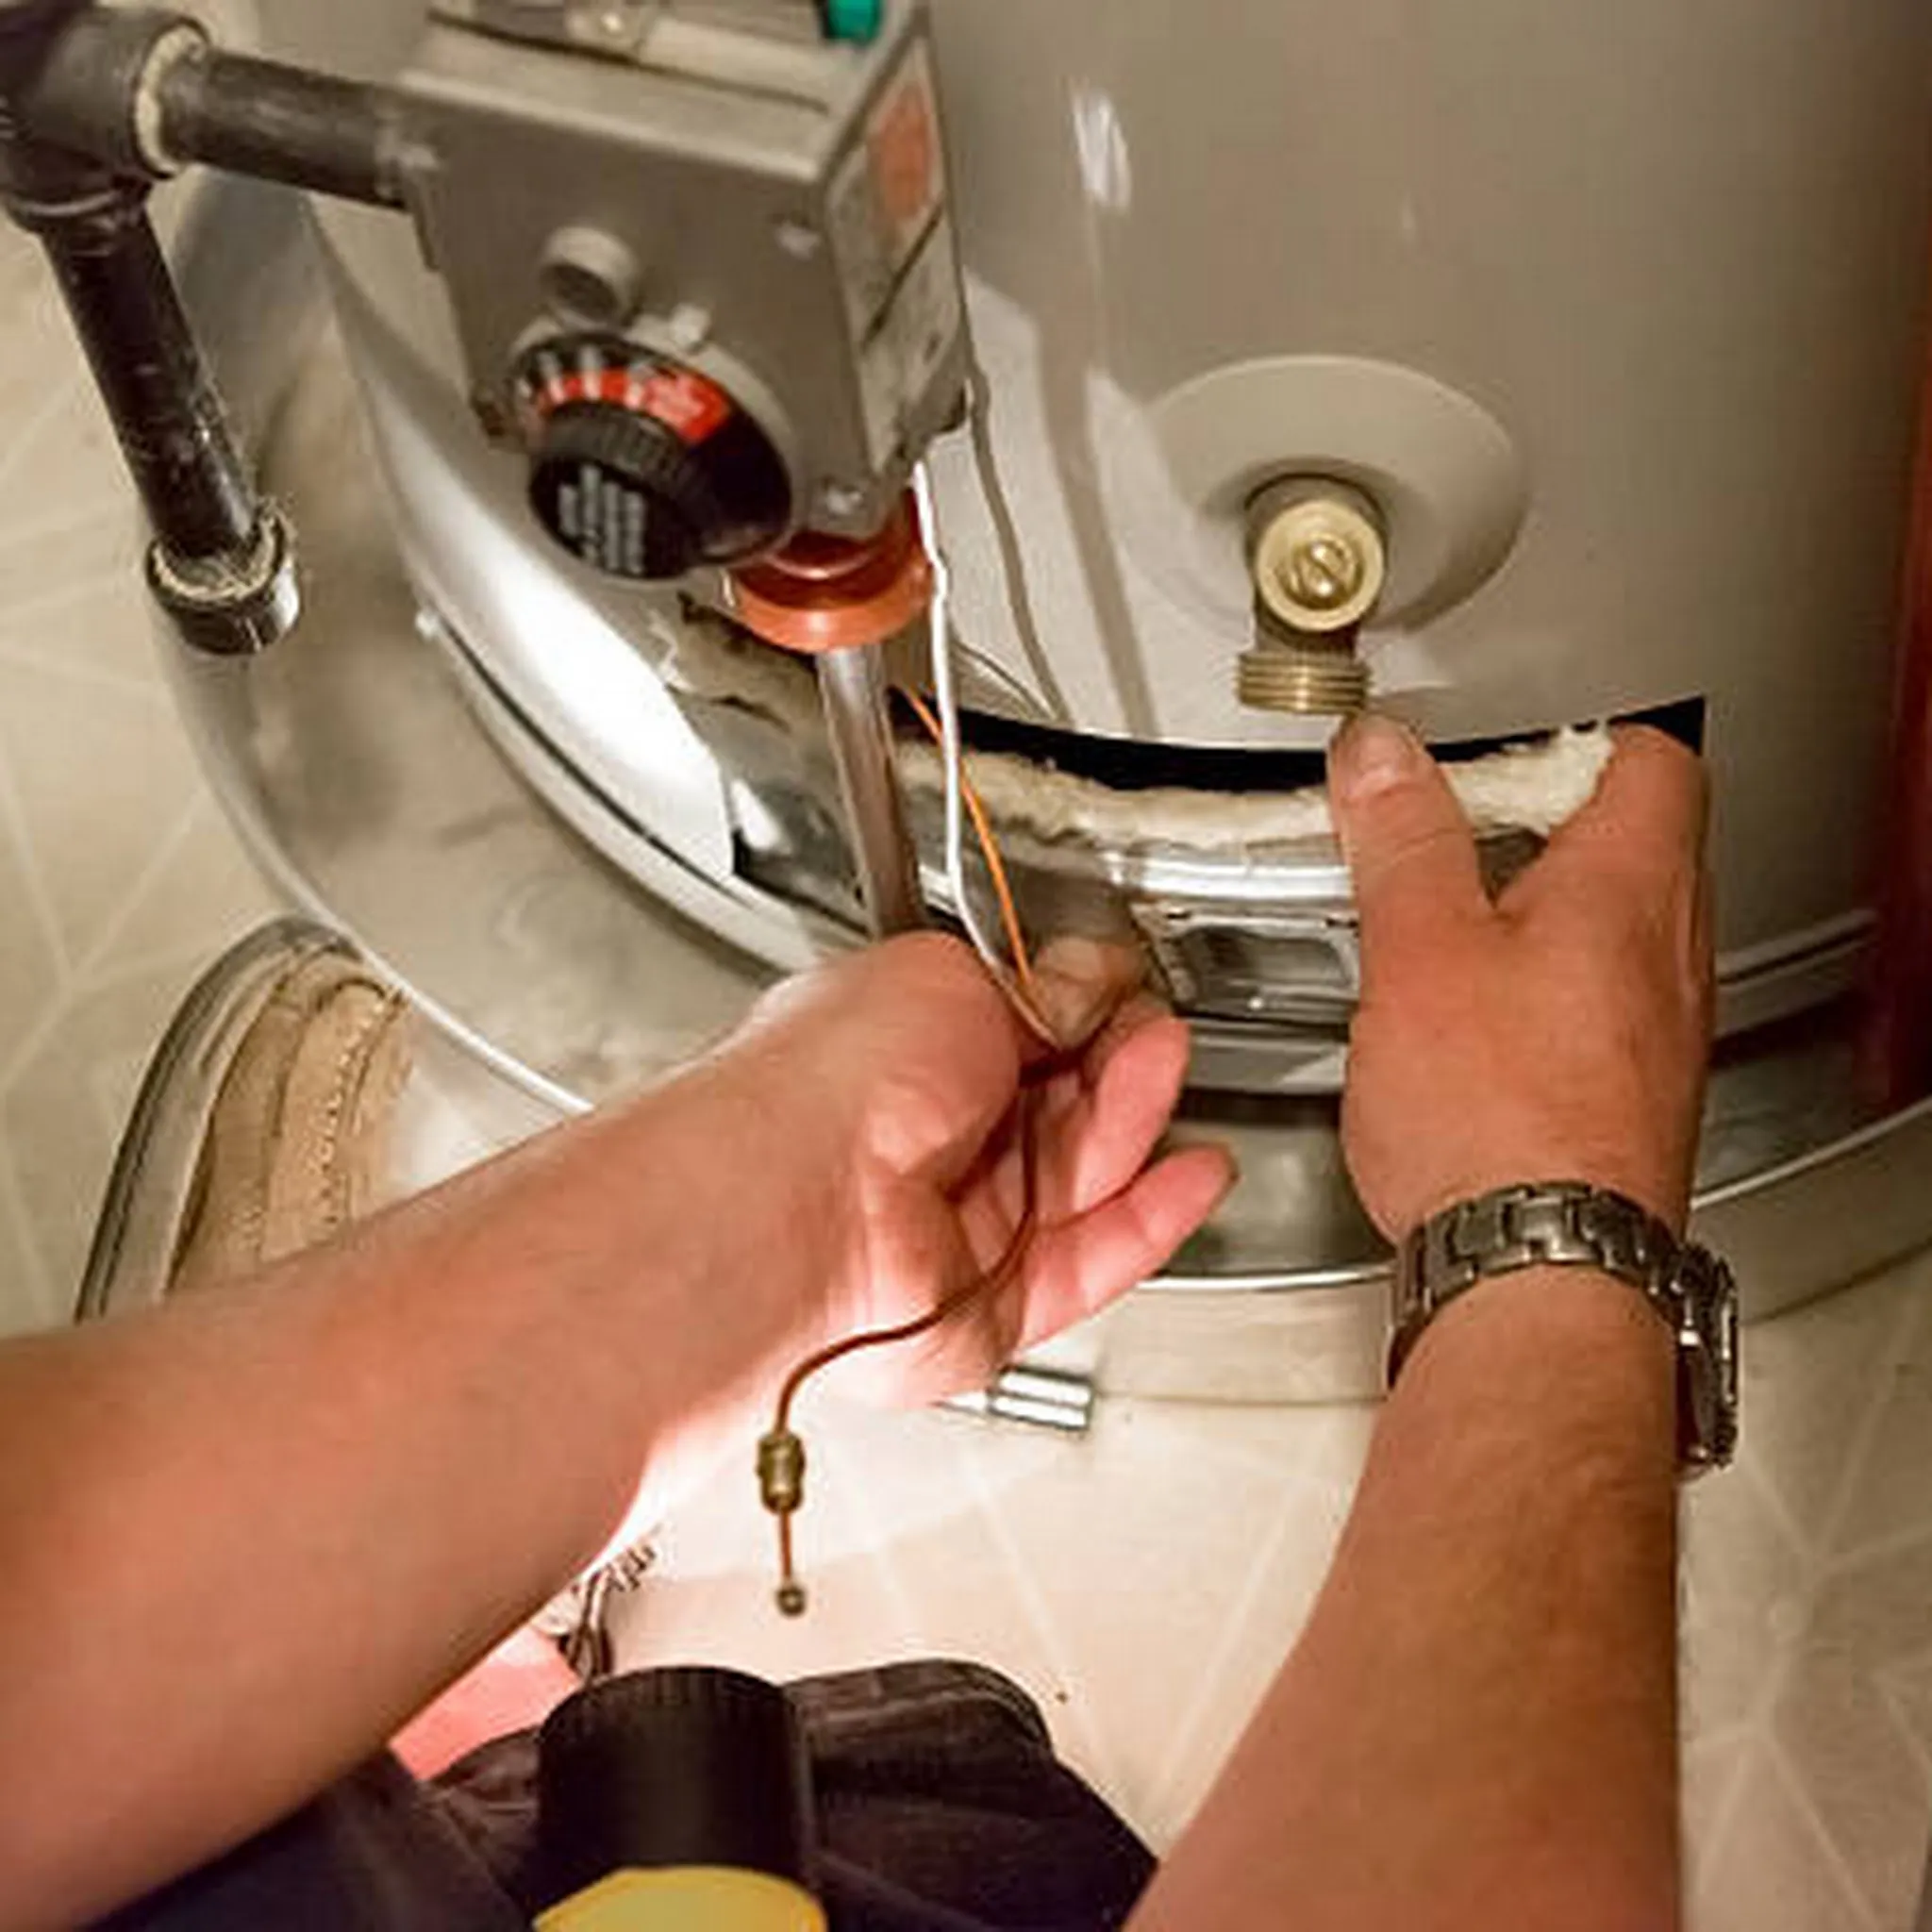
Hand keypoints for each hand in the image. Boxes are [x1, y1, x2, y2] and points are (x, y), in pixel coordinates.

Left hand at [719, 932, 1233, 1403]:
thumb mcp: (951, 981)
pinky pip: (1091, 1262)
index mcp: (903, 1053)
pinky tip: (1191, 1176)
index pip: (1020, 1034)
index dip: (1081, 1011)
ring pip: (1084, 1178)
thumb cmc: (829, 1085)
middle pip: (1063, 1105)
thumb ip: (1035, 989)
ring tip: (1163, 1077)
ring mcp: (962, 1226)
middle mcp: (929, 1144)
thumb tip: (1087, 979)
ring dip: (1137, 1124)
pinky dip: (1150, 1220)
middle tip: (1150, 1034)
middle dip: (1118, 1064)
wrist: (792, 1207)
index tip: (1123, 991)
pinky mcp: (993, 1304)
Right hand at [1327, 718, 1711, 1239]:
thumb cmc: (1498, 1119)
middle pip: (1627, 844)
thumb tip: (1385, 756)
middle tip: (1446, 841)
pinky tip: (1467, 1031)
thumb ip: (1404, 841)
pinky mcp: (1629, 1096)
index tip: (1483, 759)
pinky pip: (1594, 1010)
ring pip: (1609, 932)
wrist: (1539, 1268)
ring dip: (1531, 917)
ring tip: (1445, 935)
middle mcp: (1669, 955)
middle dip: (1532, 830)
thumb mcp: (1419, 949)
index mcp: (1632, 888)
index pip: (1648, 759)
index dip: (1566, 741)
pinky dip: (1536, 995)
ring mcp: (1657, 1031)